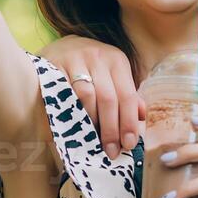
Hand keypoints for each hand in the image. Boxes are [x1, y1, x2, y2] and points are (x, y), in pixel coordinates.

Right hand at [39, 36, 144, 158]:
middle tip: (111, 151)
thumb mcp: (115, 75)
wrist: (65, 47)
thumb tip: (143, 117)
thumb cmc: (95, 67)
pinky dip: (70, 113)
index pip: (127, 95)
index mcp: (117, 61)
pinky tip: (74, 129)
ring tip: (94, 142)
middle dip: (111, 129)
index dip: (129, 122)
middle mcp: (98, 57)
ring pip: (86, 97)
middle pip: (108, 99)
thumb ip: (128, 95)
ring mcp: (75, 60)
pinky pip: (63, 94)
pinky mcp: (54, 66)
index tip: (128, 144)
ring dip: (91, 123)